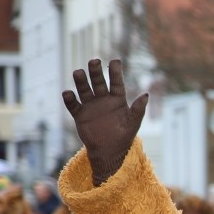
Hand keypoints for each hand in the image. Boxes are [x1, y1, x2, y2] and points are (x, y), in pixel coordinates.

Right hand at [62, 59, 147, 185]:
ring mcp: (91, 106)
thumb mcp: (133, 123)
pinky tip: (68, 93)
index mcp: (117, 100)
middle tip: (94, 61)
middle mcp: (103, 99)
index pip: (116, 83)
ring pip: (84, 90)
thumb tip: (146, 95)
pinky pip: (73, 105)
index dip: (116, 72)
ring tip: (78, 72)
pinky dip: (69, 99)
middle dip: (96, 72)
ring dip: (81, 81)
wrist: (109, 152)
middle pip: (98, 82)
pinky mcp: (80, 115)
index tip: (115, 60)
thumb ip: (138, 109)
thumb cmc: (123, 137)